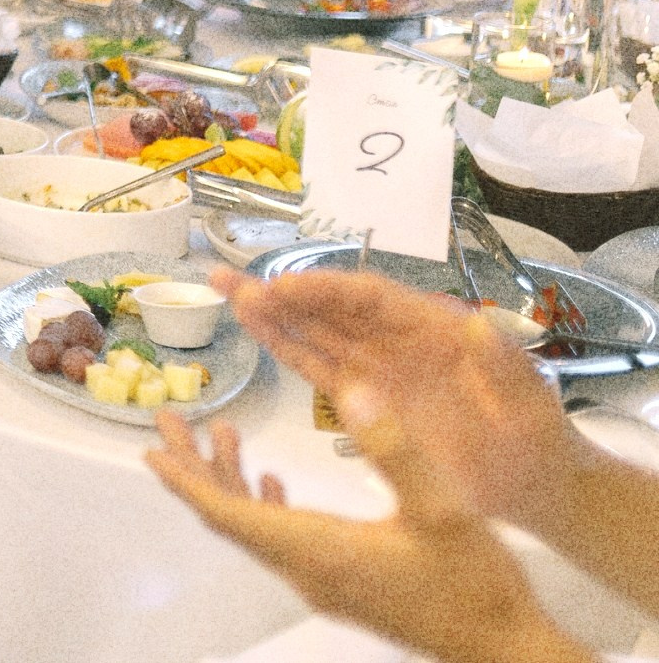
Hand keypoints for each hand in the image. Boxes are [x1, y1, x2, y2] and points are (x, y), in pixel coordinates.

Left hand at [149, 410, 595, 662]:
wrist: (507, 650)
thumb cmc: (476, 584)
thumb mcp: (442, 507)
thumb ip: (393, 447)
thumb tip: (351, 389)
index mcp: (318, 550)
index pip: (227, 513)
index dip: (185, 478)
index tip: (150, 445)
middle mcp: (307, 569)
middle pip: (229, 516)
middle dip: (194, 466)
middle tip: (171, 418)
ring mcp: (323, 580)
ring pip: (255, 527)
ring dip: (231, 480)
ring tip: (222, 432)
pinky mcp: (343, 584)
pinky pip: (283, 539)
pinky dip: (265, 504)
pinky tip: (273, 481)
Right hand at [216, 267, 586, 530]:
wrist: (535, 483)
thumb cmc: (537, 437)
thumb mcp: (530, 398)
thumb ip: (504, 363)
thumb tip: (479, 322)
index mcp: (434, 329)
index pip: (370, 299)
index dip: (324, 290)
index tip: (281, 288)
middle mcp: (399, 341)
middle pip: (332, 309)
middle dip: (279, 292)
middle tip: (225, 278)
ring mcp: (379, 370)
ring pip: (317, 334)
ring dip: (271, 315)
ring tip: (224, 292)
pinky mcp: (367, 401)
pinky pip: (319, 370)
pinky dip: (286, 349)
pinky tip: (255, 332)